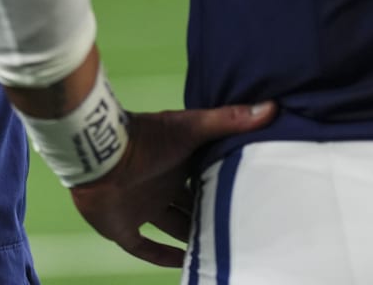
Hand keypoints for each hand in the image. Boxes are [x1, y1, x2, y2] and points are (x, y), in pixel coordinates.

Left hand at [70, 100, 276, 266]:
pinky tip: (183, 264)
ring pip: (171, 227)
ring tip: (219, 249)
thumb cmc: (147, 137)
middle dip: (209, 215)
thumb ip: (228, 120)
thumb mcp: (193, 127)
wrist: (101, 155)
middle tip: (238, 228)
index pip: (204, 177)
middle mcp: (160, 185)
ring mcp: (140, 206)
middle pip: (190, 205)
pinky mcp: (122, 227)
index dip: (222, 185)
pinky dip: (162, 257)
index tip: (249, 194)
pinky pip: (144, 248)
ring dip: (190, 238)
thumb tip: (271, 108)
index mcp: (176, 161)